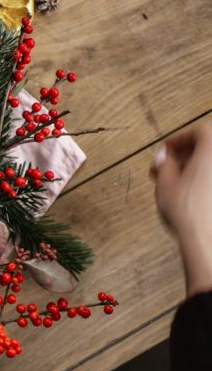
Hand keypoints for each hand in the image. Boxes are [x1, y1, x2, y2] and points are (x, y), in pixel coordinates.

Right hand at [153, 124, 211, 296]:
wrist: (206, 239)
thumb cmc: (187, 211)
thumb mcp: (165, 183)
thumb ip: (165, 163)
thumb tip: (163, 155)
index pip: (199, 131)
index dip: (179, 139)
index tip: (164, 151)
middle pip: (208, 147)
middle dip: (185, 155)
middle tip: (166, 168)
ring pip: (210, 165)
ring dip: (195, 168)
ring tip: (175, 184)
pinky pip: (211, 180)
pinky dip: (204, 181)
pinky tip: (192, 194)